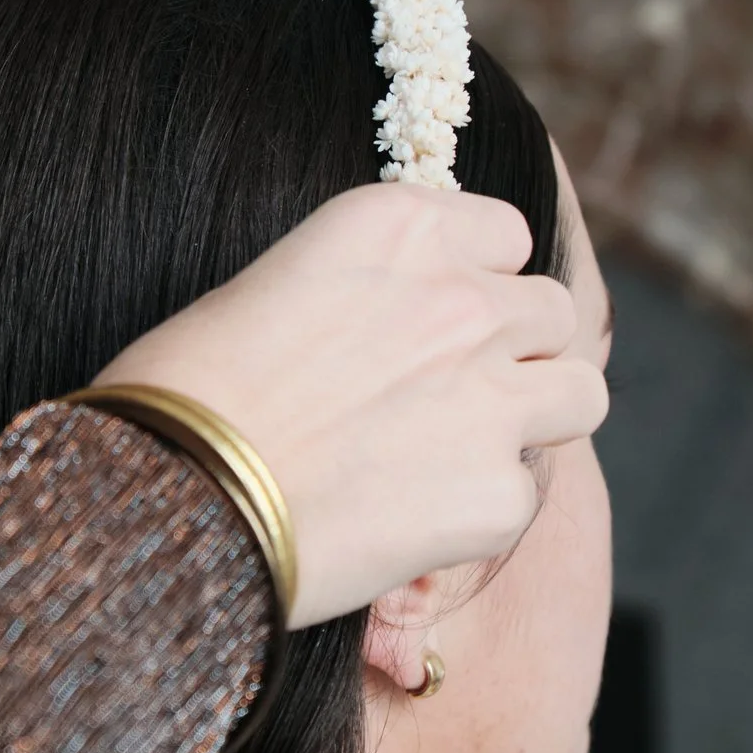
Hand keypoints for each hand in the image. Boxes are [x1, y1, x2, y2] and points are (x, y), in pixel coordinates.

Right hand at [92, 183, 606, 628]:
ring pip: (580, 392)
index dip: (479, 281)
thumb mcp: (274, 289)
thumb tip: (396, 335)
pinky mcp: (499, 492)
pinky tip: (410, 526)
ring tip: (458, 457)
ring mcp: (492, 394)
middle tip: (451, 399)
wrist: (171, 498)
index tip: (441, 321)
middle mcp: (462, 297)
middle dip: (515, 351)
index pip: (506, 233)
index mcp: (398, 226)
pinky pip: (526, 492)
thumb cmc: (184, 395)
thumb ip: (369, 295)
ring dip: (532, 419)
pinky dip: (479, 514)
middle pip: (551, 312)